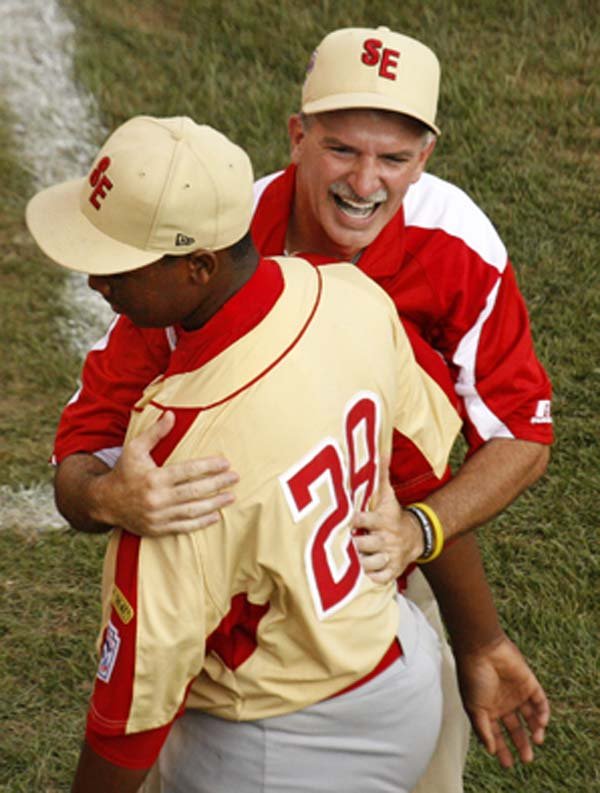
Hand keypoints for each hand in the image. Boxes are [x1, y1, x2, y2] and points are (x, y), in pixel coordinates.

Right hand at [97, 411, 238, 535]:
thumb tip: (171, 414)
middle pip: (194, 491)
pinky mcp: (158, 529)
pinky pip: (185, 527)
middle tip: (235, 478)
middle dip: (218, 484)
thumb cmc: (123, 471)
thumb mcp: (135, 449)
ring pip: (193, 510)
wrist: (105, 502)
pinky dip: (201, 522)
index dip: (209, 467)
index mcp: (153, 478)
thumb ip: (155, 433)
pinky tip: (216, 515)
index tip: (225, 464)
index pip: (188, 471)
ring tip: (231, 496)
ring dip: (215, 504)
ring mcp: (158, 516)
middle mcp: (157, 498)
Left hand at [352, 460, 422, 583]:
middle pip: (363, 544)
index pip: (364, 520)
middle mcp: (387, 539)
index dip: (353, 520)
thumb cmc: (392, 514)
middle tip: (338, 543)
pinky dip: (369, 578)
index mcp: (383, 520)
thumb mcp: (387, 495)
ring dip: (357, 563)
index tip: (344, 519)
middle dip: (351, 544)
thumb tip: (380, 449)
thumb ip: (380, 475)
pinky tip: (359, 573)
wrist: (415, 536)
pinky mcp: (392, 571)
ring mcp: (390, 557)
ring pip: (369, 564)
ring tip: (347, 558)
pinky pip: (379, 579)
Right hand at [456, 633, 549, 766]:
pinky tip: (540, 723)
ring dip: (535, 730)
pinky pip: (540, 702)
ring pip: (531, 717)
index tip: (508, 764)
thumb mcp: (473, 707)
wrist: (482, 649)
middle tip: (527, 758)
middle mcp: (503, 703)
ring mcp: (517, 693)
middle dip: (521, 744)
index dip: (502, 749)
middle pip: (515, 728)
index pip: (497, 733)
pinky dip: (542, 714)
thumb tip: (490, 750)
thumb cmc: (472, 676)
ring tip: (537, 740)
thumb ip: (482, 729)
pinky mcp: (529, 683)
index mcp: (487, 709)